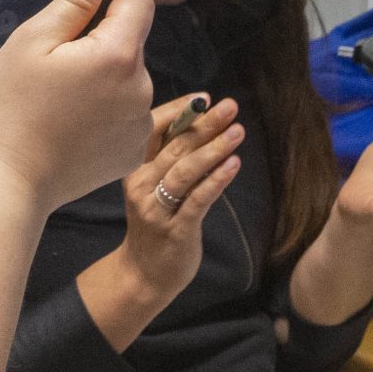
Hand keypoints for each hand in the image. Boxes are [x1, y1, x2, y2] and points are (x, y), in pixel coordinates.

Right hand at [0, 0, 155, 211]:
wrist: (11, 182)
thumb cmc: (12, 108)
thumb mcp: (33, 40)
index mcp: (119, 54)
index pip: (139, 1)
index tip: (84, 5)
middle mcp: (142, 88)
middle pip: (131, 43)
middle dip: (101, 42)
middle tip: (56, 64)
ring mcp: (141, 123)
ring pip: (129, 80)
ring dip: (105, 78)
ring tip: (61, 100)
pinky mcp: (134, 150)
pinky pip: (127, 114)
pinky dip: (107, 112)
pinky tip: (73, 125)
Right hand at [113, 94, 244, 304]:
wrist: (144, 274)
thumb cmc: (156, 223)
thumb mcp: (154, 186)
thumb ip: (170, 158)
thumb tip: (200, 122)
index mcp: (134, 169)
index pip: (153, 131)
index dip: (179, 112)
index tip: (204, 97)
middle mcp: (141, 185)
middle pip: (175, 147)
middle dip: (205, 124)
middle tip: (230, 107)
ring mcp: (156, 209)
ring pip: (186, 171)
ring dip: (214, 148)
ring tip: (238, 132)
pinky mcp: (175, 229)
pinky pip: (198, 199)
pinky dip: (217, 180)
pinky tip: (233, 164)